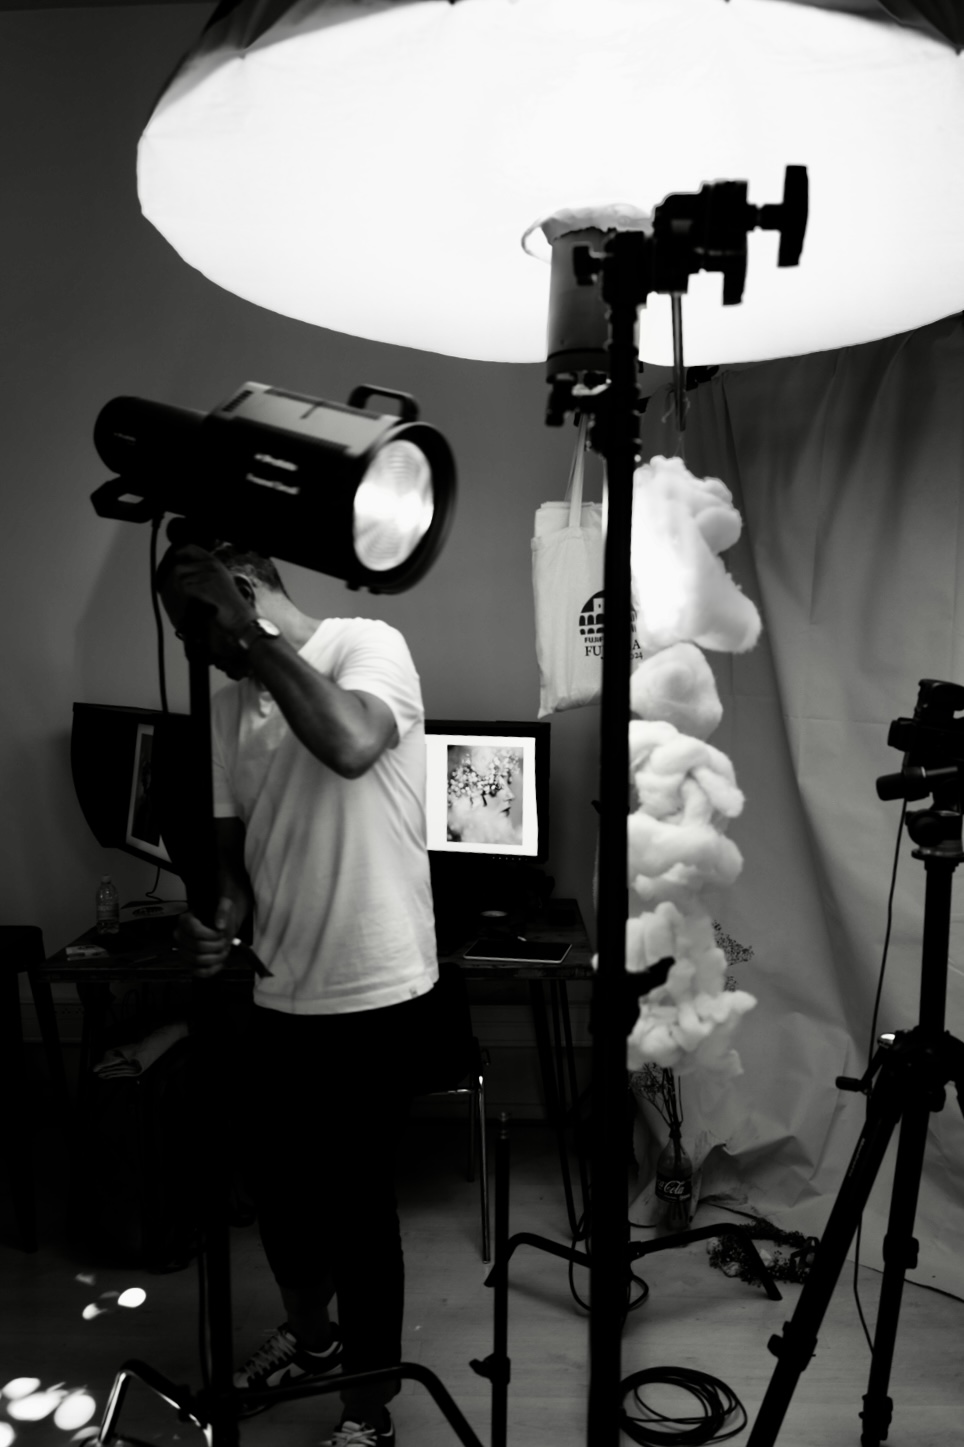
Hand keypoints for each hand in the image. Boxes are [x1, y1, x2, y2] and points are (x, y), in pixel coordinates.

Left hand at [160, 545, 255, 673]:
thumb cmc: (229, 603)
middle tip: (176, 589)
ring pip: (180, 579)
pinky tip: (189, 602)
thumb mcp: (221, 580)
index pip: (190, 548)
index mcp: (215, 563)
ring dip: (178, 590)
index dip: (178, 554)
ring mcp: (208, 577)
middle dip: (174, 580)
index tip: (174, 562)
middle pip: (180, 567)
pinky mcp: (205, 588)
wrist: (239, 617)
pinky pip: (184, 588)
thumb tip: (181, 570)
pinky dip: (183, 596)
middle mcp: (212, 566)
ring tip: (184, 598)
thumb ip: (205, 572)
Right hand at [174, 896, 238, 977]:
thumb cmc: (219, 914)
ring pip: (198, 960)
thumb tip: (220, 926)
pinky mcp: (188, 963)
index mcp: (185, 920)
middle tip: (226, 940)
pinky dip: (212, 969)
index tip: (221, 932)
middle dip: (217, 946)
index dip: (212, 935)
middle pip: (198, 947)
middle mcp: (180, 935)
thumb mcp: (224, 905)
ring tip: (224, 950)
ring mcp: (183, 950)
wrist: (219, 923)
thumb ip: (223, 912)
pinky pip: (198, 972)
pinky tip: (220, 962)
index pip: (195, 931)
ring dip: (217, 957)